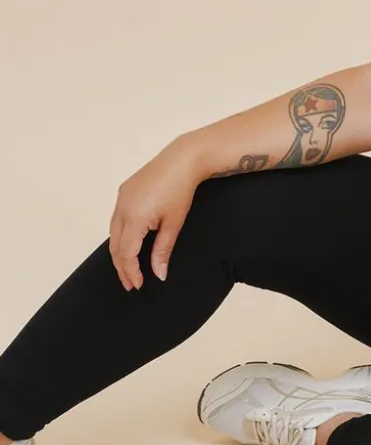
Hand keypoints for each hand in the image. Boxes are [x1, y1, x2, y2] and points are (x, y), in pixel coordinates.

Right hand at [108, 137, 204, 290]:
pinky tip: (129, 243)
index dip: (131, 272)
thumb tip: (158, 273)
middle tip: (131, 283)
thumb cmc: (181, 190)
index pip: (126, 254)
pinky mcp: (124, 191)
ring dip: (120, 251)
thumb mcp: (174, 223)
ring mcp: (121, 198)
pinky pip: (117, 219)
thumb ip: (163, 250)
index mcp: (134, 218)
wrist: (183, 159)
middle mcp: (122, 208)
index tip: (138, 285)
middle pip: (116, 246)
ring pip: (113, 233)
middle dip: (122, 267)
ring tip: (129, 267)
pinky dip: (121, 235)